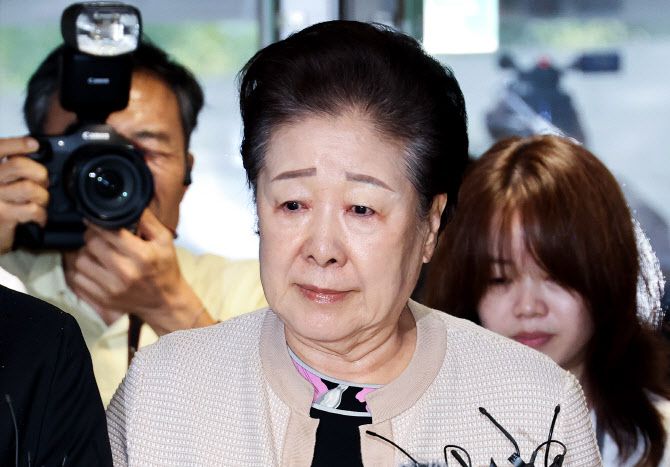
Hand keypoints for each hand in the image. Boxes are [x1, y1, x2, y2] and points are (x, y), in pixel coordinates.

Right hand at [0, 136, 48, 252]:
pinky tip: (38, 216)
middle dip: (39, 173)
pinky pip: (32, 209)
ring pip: (29, 188)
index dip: (16, 144)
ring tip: (40, 201)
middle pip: (18, 166)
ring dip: (42, 196)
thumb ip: (10, 166)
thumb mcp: (2, 181)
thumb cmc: (1, 203)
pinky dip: (41, 214)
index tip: (33, 144)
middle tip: (42, 182)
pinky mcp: (3, 216)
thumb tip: (32, 152)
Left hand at [62, 208, 215, 333]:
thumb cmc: (165, 268)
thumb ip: (147, 220)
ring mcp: (111, 289)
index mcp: (142, 255)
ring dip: (84, 253)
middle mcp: (125, 273)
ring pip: (79, 261)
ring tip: (95, 252)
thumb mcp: (164, 240)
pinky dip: (79, 270)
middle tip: (98, 236)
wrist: (165, 302)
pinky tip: (92, 266)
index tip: (95, 219)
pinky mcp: (102, 299)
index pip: (108, 232)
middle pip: (91, 245)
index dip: (98, 222)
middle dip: (92, 236)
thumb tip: (129, 203)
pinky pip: (76, 279)